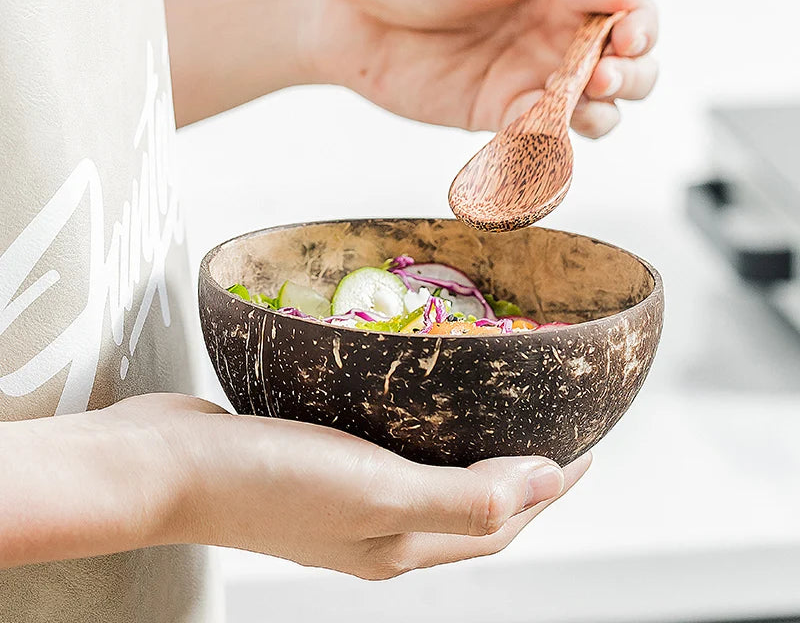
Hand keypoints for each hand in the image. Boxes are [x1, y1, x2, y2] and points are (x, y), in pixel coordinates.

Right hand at [151, 394, 589, 578]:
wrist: (170, 467)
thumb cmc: (270, 479)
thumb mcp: (377, 492)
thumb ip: (464, 495)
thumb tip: (546, 485)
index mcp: (397, 546)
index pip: (498, 522)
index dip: (549, 491)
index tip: (588, 449)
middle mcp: (376, 531)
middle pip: (470, 506)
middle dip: (518, 475)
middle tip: (548, 427)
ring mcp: (343, 500)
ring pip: (430, 479)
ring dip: (467, 452)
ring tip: (491, 412)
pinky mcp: (315, 465)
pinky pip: (388, 452)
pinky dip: (417, 434)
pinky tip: (410, 404)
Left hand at [311, 0, 657, 137]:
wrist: (337, 6)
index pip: (630, 8)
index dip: (641, 26)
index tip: (626, 36)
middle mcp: (552, 31)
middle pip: (626, 67)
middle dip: (631, 77)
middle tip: (601, 75)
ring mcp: (526, 77)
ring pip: (594, 110)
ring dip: (599, 114)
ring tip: (572, 104)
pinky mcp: (494, 116)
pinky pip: (540, 138)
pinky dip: (550, 143)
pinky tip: (535, 133)